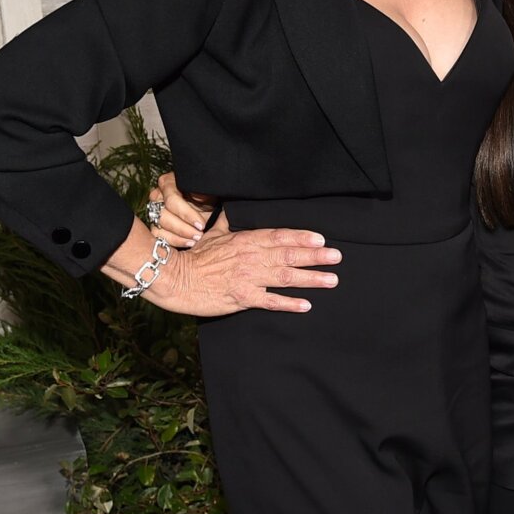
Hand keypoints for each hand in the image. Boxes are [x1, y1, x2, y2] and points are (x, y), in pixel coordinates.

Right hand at [142, 213, 339, 316]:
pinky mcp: (242, 297)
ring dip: (311, 278)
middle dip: (315, 256)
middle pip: (289, 254)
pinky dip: (289, 303)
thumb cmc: (194, 256)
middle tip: (337, 257)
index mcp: (246, 240)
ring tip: (331, 279)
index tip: (321, 238)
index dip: (302, 237)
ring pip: (285, 277)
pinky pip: (270, 301)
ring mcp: (248, 278)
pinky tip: (306, 305)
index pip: (280, 235)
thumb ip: (229, 222)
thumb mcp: (213, 233)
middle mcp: (251, 257)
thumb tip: (235, 208)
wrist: (175, 277)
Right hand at [147, 171, 216, 247]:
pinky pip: (158, 237)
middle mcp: (157, 197)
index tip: (201, 224)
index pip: (172, 200)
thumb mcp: (207, 191)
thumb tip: (198, 197)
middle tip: (199, 234)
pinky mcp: (155, 226)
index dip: (186, 214)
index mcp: (167, 183)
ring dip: (178, 237)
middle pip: (164, 216)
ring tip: (194, 240)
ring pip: (159, 227)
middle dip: (183, 228)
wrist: (204, 204)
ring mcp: (154, 212)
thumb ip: (201, 192)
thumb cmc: (205, 195)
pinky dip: (173, 242)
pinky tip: (187, 243)